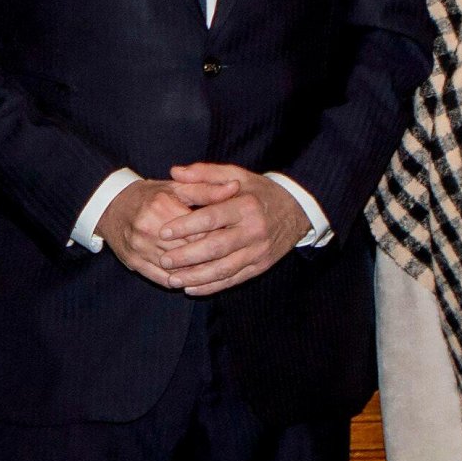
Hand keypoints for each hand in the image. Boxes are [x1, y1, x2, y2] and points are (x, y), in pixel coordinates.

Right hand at [97, 175, 240, 287]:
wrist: (112, 206)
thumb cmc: (150, 196)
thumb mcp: (177, 188)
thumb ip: (207, 189)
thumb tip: (235, 188)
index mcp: (162, 206)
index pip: (199, 229)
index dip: (219, 236)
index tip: (233, 239)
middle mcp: (149, 228)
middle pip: (189, 250)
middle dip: (210, 256)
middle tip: (230, 258)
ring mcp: (140, 247)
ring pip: (176, 267)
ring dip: (197, 272)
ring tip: (216, 271)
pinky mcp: (134, 262)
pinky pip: (161, 278)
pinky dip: (179, 280)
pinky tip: (193, 280)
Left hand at [154, 164, 311, 294]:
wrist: (297, 209)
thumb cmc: (259, 191)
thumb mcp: (236, 175)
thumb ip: (204, 174)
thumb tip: (175, 172)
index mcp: (245, 206)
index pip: (212, 218)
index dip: (186, 226)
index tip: (164, 232)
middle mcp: (254, 230)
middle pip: (216, 247)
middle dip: (187, 256)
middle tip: (164, 260)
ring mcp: (258, 251)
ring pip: (224, 269)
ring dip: (196, 277)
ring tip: (172, 279)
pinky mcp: (260, 266)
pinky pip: (233, 280)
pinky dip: (211, 287)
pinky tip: (191, 288)